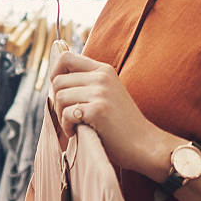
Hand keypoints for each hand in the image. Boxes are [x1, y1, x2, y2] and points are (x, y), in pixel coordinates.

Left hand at [47, 49, 177, 179]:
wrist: (145, 144)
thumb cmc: (122, 123)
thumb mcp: (108, 93)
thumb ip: (88, 83)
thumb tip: (55, 81)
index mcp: (103, 70)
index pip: (66, 57)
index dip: (55, 73)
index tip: (58, 91)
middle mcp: (102, 76)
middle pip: (58, 80)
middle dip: (57, 101)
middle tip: (68, 115)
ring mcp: (101, 92)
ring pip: (60, 97)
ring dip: (61, 116)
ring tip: (74, 125)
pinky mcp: (98, 110)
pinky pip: (66, 114)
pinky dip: (66, 127)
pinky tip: (76, 132)